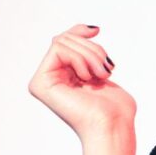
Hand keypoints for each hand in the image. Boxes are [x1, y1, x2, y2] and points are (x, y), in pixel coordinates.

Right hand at [28, 24, 136, 141]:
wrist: (113, 125)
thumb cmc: (114, 107)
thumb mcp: (103, 70)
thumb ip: (90, 52)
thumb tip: (88, 29)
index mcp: (63, 76)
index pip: (64, 41)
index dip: (79, 31)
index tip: (97, 31)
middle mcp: (49, 78)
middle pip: (65, 39)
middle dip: (93, 49)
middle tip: (106, 70)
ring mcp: (43, 81)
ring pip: (63, 41)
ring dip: (91, 55)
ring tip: (102, 75)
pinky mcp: (40, 83)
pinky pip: (59, 49)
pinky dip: (80, 58)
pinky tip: (87, 78)